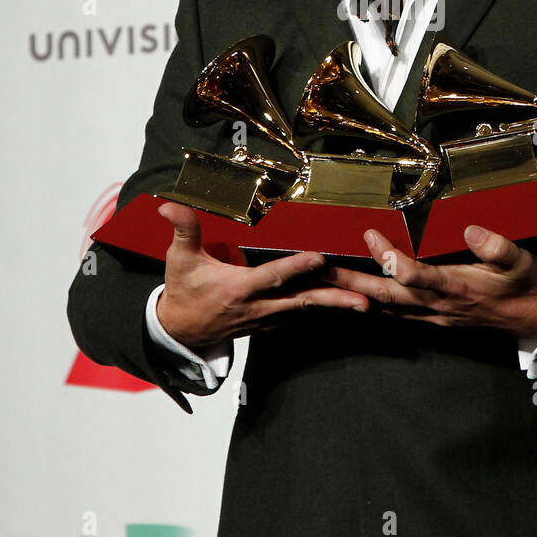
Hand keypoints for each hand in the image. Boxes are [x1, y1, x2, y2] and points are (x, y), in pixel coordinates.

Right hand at [154, 202, 369, 349]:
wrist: (179, 331)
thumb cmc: (183, 290)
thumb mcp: (180, 259)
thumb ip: (183, 230)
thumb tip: (169, 205)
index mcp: (239, 288)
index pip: (273, 276)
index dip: (296, 268)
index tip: (320, 258)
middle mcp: (258, 306)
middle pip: (301, 302)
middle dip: (334, 299)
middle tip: (364, 298)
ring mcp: (267, 319)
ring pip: (306, 311)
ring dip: (336, 307)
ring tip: (366, 303)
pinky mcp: (271, 324)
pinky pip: (301, 317)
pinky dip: (323, 312)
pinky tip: (345, 307)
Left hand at [322, 225, 536, 341]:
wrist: (534, 318)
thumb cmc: (525, 284)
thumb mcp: (520, 260)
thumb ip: (496, 246)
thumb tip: (471, 230)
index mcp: (456, 287)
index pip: (414, 274)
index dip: (389, 256)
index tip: (369, 234)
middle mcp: (439, 305)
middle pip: (386, 295)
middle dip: (351, 282)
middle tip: (319, 269)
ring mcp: (434, 316)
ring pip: (386, 307)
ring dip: (354, 295)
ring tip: (325, 281)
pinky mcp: (434, 319)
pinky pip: (396, 315)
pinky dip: (372, 306)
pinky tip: (354, 299)